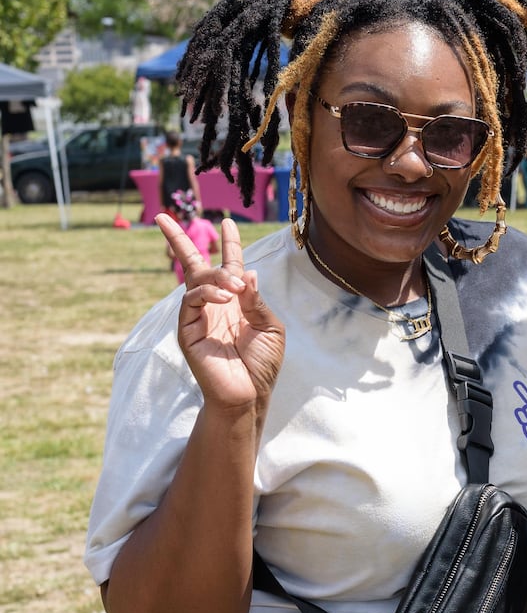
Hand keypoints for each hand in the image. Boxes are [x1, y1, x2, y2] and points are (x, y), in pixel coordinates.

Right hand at [158, 213, 284, 412]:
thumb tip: (247, 272)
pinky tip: (225, 298)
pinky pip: (189, 301)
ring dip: (216, 277)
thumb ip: (257, 300)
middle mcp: (214, 304)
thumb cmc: (262, 363)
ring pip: (195, 280)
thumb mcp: (270, 327)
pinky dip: (206, 293)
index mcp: (236, 301)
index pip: (229, 265)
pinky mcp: (187, 330)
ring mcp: (198, 316)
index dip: (228, 244)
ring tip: (235, 288)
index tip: (228, 222)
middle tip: (169, 219)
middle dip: (179, 240)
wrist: (250, 393)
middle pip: (193, 265)